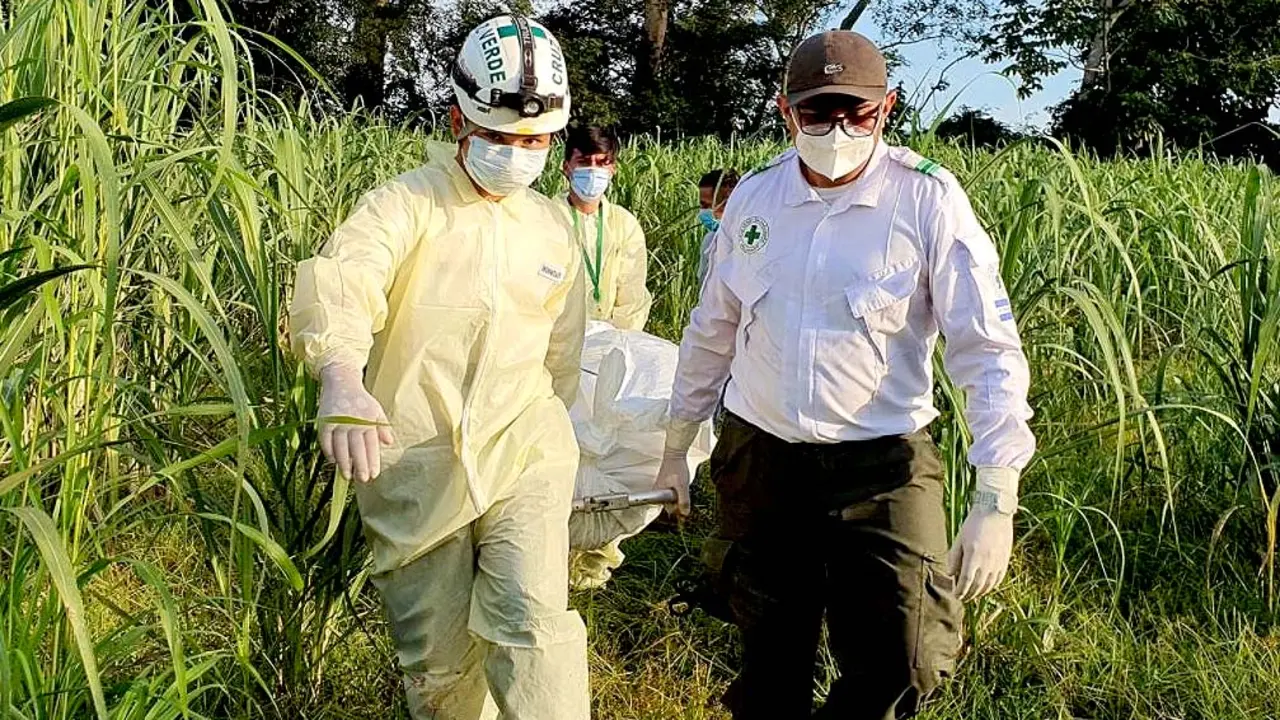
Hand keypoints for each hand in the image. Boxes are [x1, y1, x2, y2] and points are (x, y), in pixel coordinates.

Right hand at [317, 364, 394, 481]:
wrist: (341, 381)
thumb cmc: (361, 400)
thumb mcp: (376, 410)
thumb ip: (382, 427)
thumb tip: (389, 443)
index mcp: (368, 420)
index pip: (371, 445)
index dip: (372, 460)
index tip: (374, 474)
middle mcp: (353, 421)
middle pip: (357, 448)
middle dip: (360, 465)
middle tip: (362, 480)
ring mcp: (338, 421)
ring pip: (340, 446)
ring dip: (344, 462)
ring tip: (347, 476)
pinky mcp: (324, 420)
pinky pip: (325, 440)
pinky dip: (329, 451)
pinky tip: (333, 461)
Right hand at [654, 450, 691, 518]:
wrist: (675, 454)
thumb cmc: (677, 468)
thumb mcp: (682, 486)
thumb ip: (683, 501)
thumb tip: (685, 513)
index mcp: (658, 494)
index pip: (668, 509)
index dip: (678, 510)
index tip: (685, 507)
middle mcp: (657, 492)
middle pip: (670, 505)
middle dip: (679, 504)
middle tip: (685, 495)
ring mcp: (661, 487)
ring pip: (672, 499)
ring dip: (680, 498)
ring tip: (683, 488)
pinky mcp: (665, 484)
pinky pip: (672, 493)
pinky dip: (679, 493)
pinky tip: (682, 487)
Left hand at [947, 507, 1012, 600]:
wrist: (995, 512)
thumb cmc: (974, 524)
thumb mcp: (959, 539)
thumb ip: (954, 558)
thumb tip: (951, 574)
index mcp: (973, 556)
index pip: (965, 581)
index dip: (960, 591)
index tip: (956, 595)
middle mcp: (986, 562)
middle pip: (977, 586)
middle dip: (969, 594)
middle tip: (962, 598)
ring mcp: (998, 562)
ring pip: (989, 585)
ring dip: (980, 593)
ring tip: (973, 595)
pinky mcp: (1005, 560)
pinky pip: (999, 579)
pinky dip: (992, 586)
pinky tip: (986, 587)